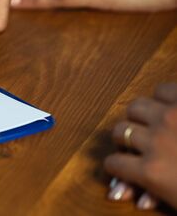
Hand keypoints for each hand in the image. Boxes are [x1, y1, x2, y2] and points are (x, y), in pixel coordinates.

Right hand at [104, 83, 176, 209]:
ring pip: (135, 106)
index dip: (116, 168)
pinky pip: (161, 89)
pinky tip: (170, 107)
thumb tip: (118, 194)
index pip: (113, 163)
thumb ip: (149, 193)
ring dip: (140, 116)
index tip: (120, 167)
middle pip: (119, 131)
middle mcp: (155, 140)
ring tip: (151, 122)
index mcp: (152, 171)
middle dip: (126, 139)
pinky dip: (163, 97)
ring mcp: (171, 116)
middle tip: (137, 144)